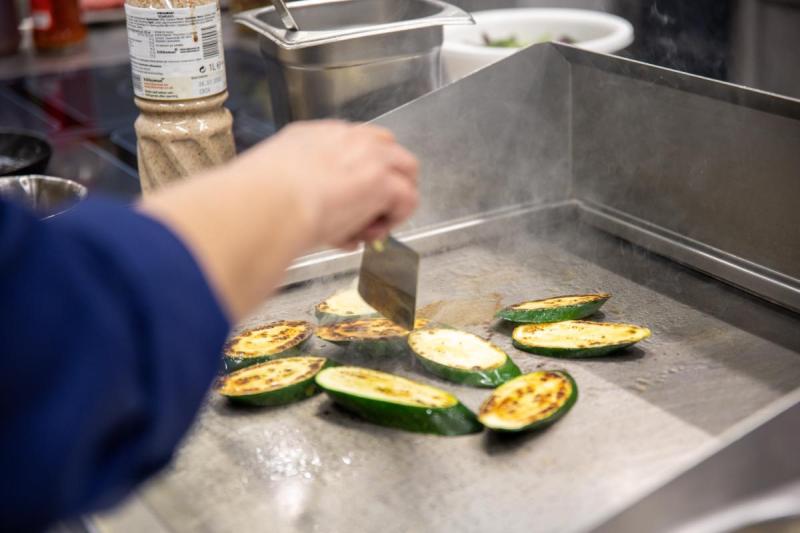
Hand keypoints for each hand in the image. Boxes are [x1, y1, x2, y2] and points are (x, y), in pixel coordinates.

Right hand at [140, 120, 418, 319]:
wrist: (263, 205)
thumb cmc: (250, 202)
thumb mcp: (258, 189)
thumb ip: (266, 199)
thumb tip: (240, 225)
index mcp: (310, 137)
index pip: (347, 147)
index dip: (351, 177)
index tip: (340, 206)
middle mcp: (342, 138)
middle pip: (384, 148)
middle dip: (381, 181)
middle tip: (362, 217)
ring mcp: (366, 156)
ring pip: (404, 168)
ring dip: (392, 200)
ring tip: (368, 228)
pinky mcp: (381, 181)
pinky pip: (407, 198)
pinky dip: (395, 218)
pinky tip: (369, 235)